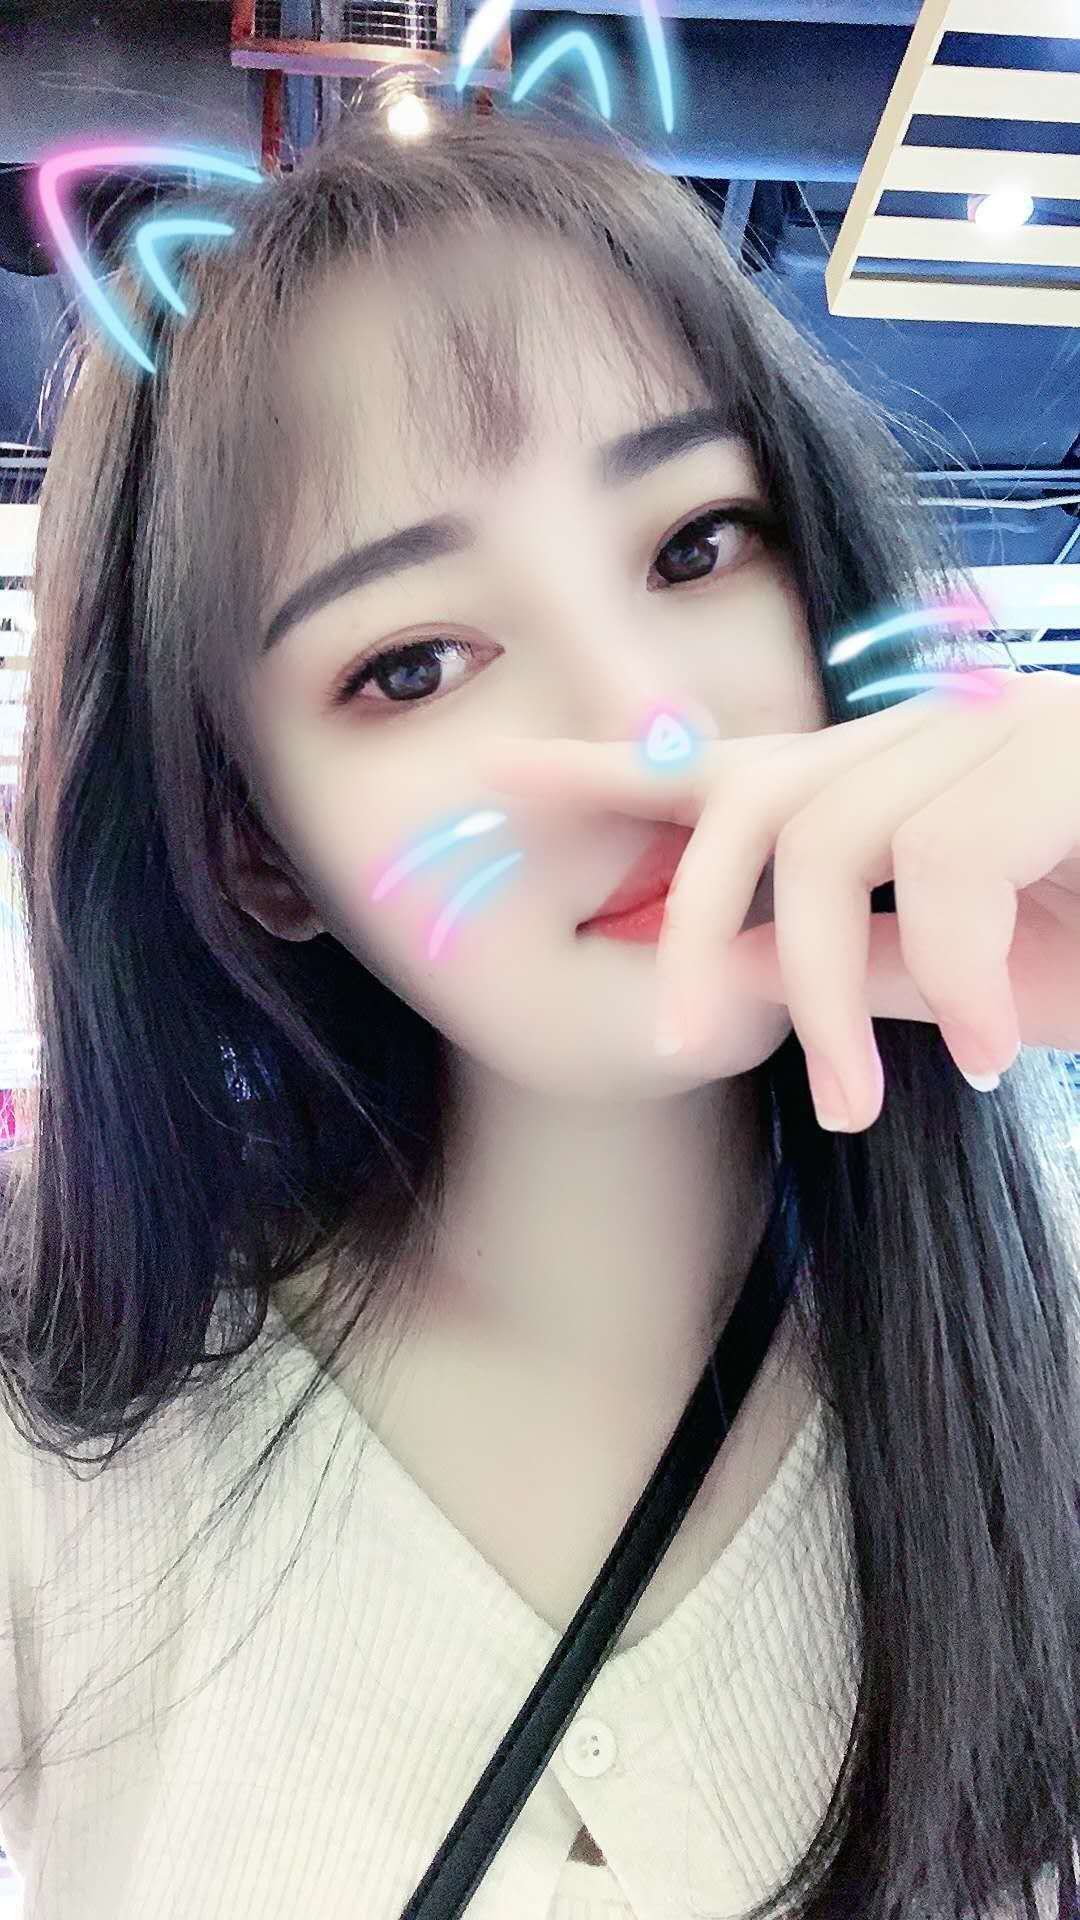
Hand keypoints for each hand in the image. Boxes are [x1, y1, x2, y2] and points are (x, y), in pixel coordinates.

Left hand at [473, 670, 1079, 1133]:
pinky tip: (996, 1049)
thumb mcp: (960, 977)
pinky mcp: (1054, 759)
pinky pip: (944, 867)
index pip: (726, 766)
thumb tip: (733, 970)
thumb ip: (851, 963)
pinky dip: (954, 980)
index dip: (607, 770)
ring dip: (829, 993)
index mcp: (890, 784)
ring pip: (829, 843)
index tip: (494, 776)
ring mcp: (993, 736)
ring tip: (872, 1104)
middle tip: (685, 1046)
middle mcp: (928, 740)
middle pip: (748, 801)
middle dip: (698, 922)